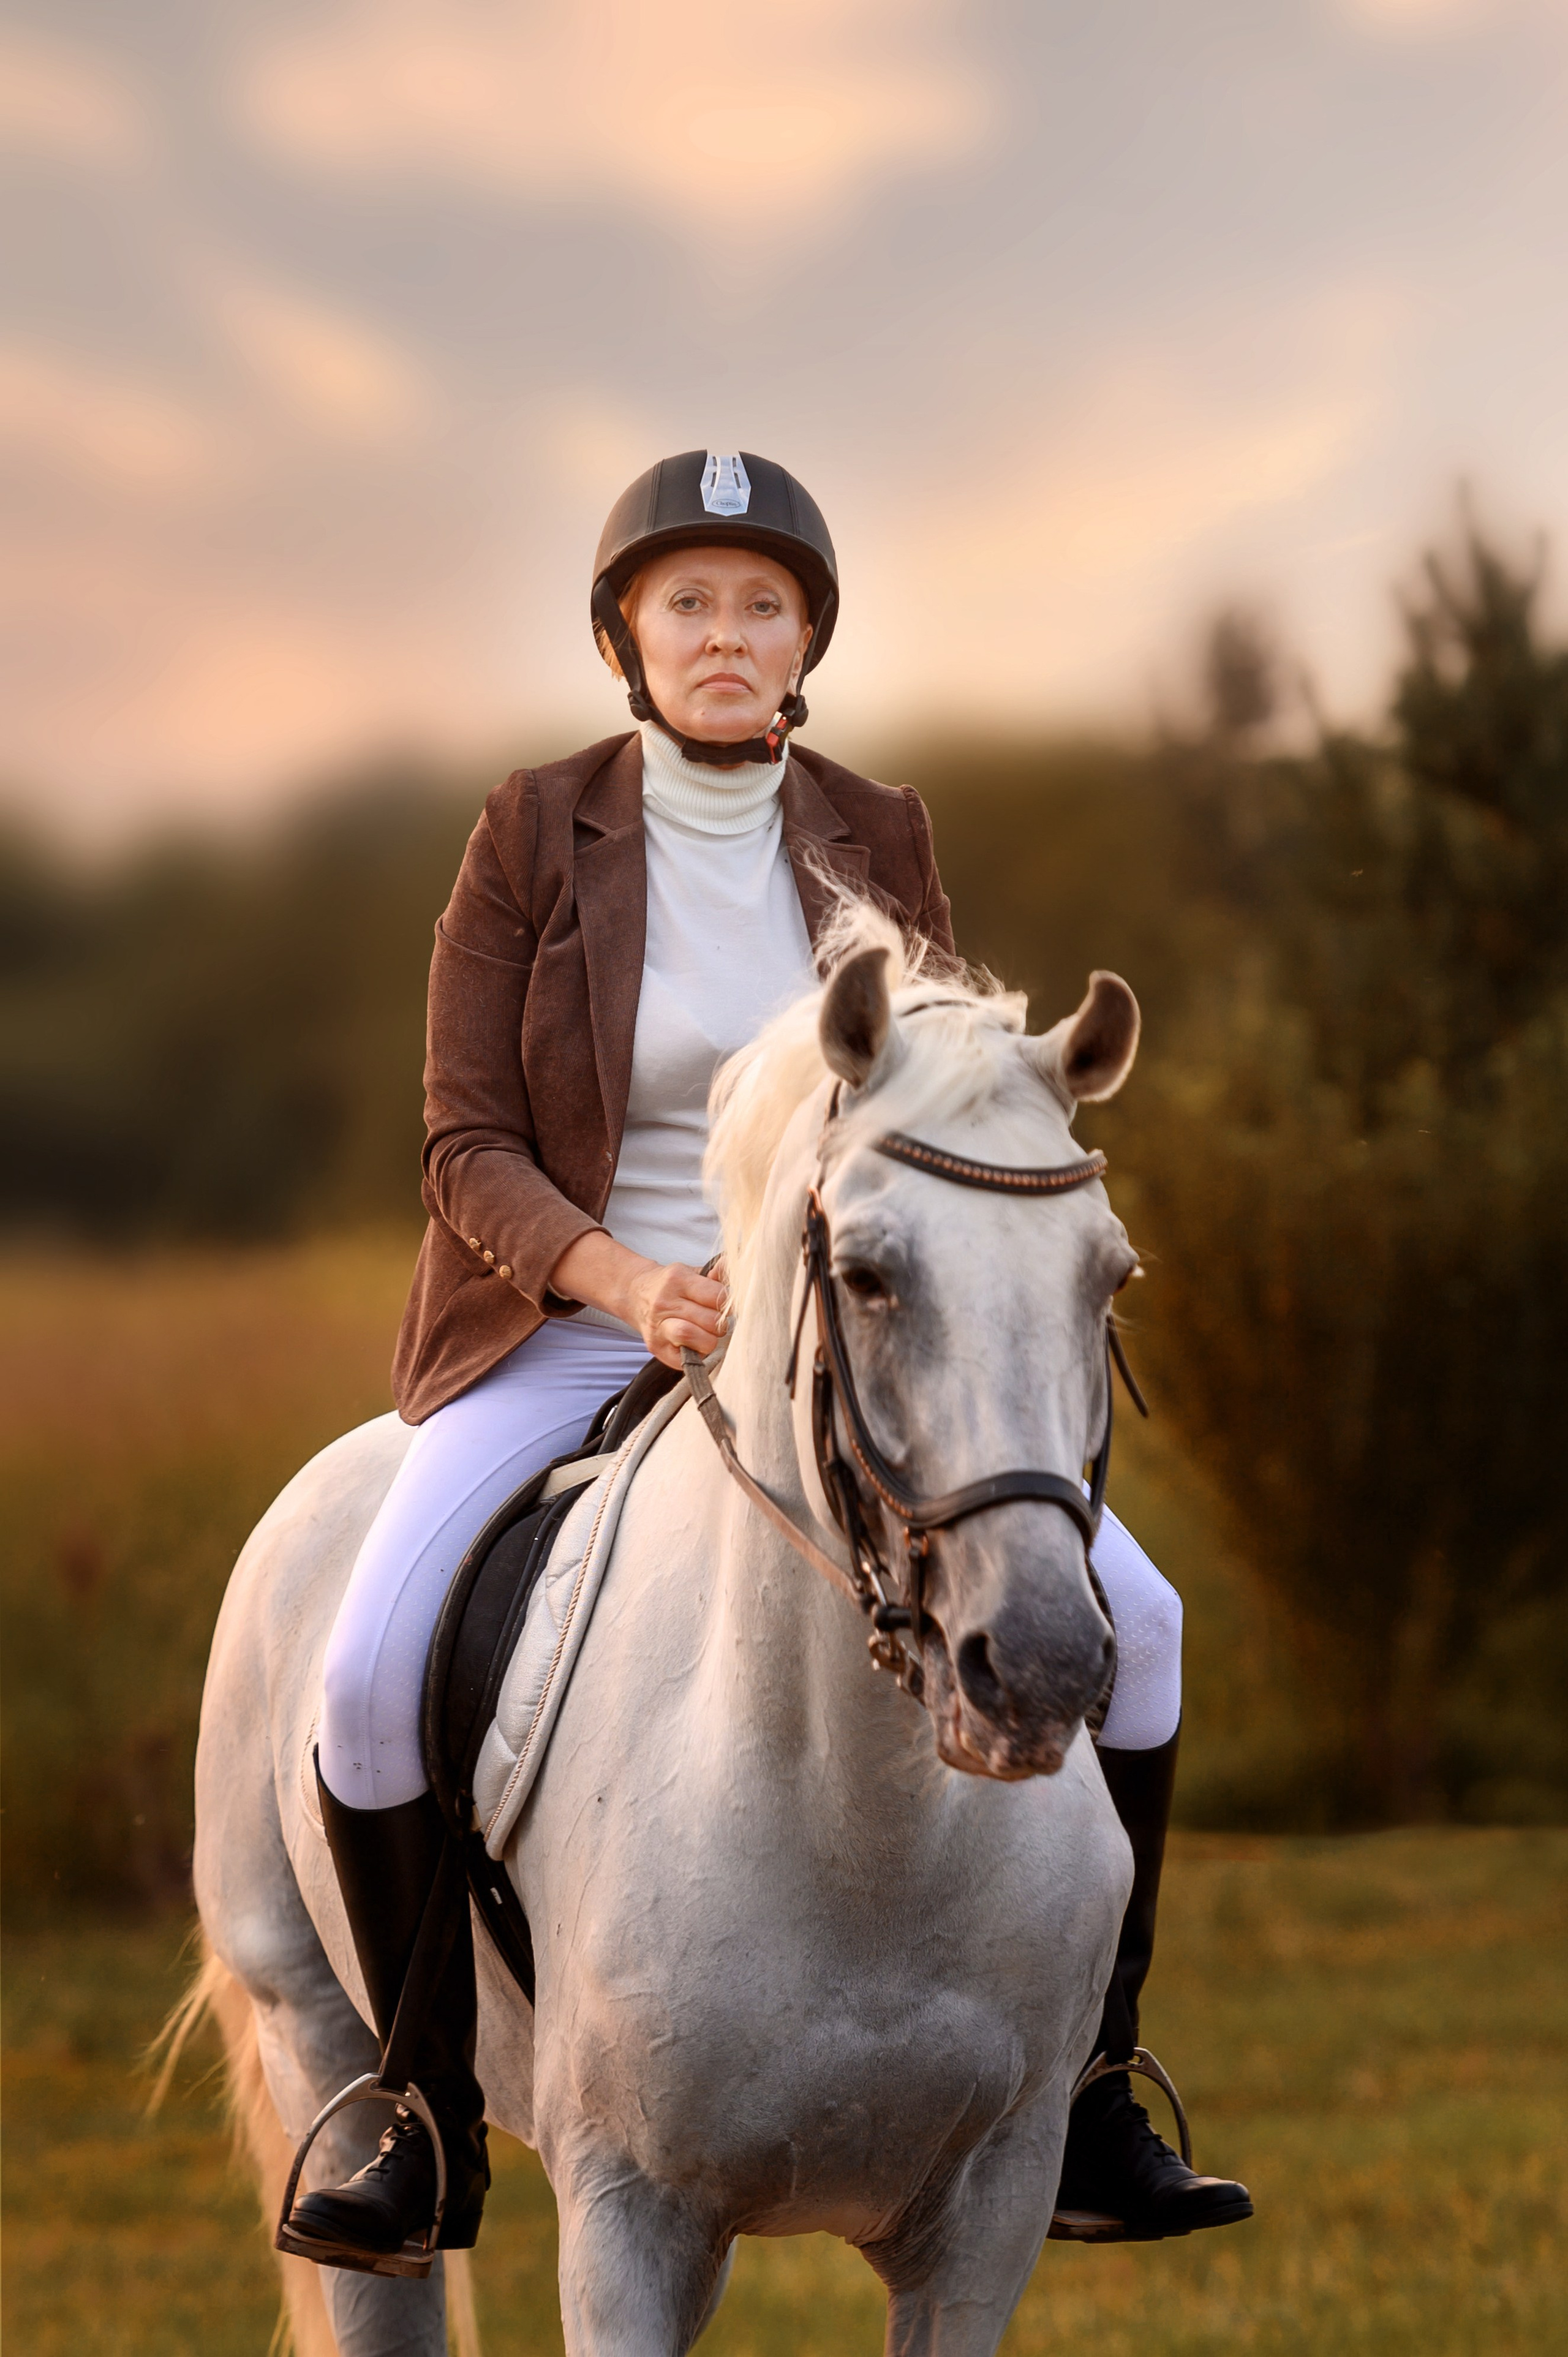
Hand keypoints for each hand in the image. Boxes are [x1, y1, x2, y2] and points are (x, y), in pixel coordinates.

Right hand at [549, 1232, 726, 1369]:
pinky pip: (685, 1360)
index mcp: (677, 1279)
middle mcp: (665, 1302)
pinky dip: (695, 1355)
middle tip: (716, 1321)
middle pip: (711, 1321)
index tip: (725, 1304)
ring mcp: (658, 1327)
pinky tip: (693, 1345)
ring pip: (697, 1339)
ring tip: (706, 1334)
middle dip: (720, 1324)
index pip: (717, 1295)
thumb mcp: (691, 1272)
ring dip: (709, 1340)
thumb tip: (732, 1267)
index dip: (728, 1303)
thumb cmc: (671, 1285)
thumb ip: (716, 1274)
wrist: (635, 1294)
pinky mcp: (655, 1347)